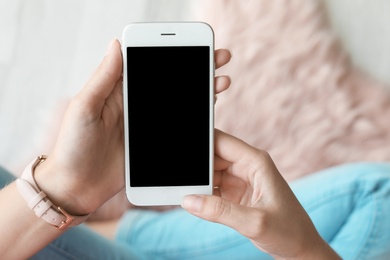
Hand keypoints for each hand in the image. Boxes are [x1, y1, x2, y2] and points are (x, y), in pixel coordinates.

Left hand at [34, 40, 231, 215]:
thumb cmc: (72, 147)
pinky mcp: (153, 144)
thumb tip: (117, 44)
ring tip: (221, 83)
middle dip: (194, 70)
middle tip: (218, 60)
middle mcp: (135, 105)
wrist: (76, 187)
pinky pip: (177, 128)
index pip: (148, 65)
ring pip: (178, 103)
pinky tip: (209, 112)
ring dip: (199, 92)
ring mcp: (146, 125)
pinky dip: (194, 119)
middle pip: (169, 82)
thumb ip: (103, 78)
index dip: (171, 54)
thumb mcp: (84, 108)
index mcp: (118, 92)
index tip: (192, 45)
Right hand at [182, 129, 339, 258]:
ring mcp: (239, 180)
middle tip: (177, 177)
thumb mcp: (255, 222)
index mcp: (256, 162)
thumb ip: (220, 211)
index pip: (220, 141)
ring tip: (182, 190)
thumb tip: (189, 200)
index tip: (180, 150)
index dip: (200, 143)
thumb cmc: (289, 231)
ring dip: (196, 182)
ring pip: (209, 173)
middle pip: (211, 156)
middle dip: (195, 166)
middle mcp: (246, 166)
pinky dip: (201, 194)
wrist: (299, 249)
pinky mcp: (234, 194)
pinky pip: (211, 188)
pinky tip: (193, 201)